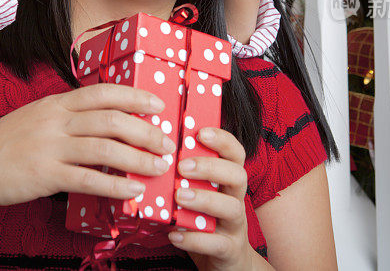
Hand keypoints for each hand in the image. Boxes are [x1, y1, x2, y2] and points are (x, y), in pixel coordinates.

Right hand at [0, 83, 176, 211]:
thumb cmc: (3, 145)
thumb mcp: (35, 119)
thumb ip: (65, 118)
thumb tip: (101, 124)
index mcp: (55, 104)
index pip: (103, 92)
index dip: (134, 95)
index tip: (158, 104)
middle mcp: (56, 120)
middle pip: (111, 118)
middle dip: (145, 129)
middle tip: (166, 142)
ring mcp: (50, 147)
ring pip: (105, 148)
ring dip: (138, 157)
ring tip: (158, 167)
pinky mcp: (45, 175)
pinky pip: (88, 179)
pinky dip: (115, 186)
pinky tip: (132, 191)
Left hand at [168, 128, 260, 270]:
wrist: (224, 264)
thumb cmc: (205, 222)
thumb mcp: (198, 194)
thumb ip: (184, 177)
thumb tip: (152, 153)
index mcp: (228, 182)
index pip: (236, 154)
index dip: (223, 140)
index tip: (201, 132)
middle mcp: (236, 200)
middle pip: (237, 175)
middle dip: (210, 167)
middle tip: (182, 166)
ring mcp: (235, 226)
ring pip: (231, 208)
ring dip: (204, 200)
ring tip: (179, 197)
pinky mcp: (229, 250)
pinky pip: (217, 243)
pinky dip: (195, 238)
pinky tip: (175, 233)